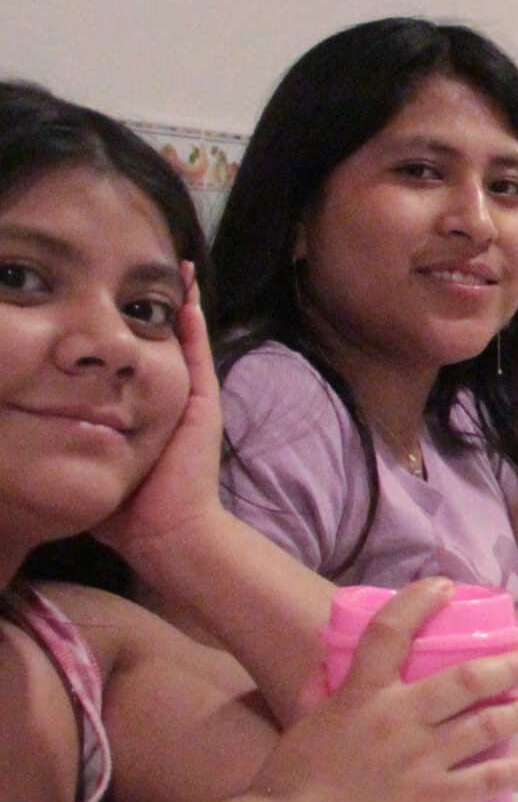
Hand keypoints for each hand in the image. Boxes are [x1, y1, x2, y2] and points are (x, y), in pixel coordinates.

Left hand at [96, 264, 226, 565]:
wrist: (167, 531)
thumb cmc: (126, 508)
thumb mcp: (91, 462)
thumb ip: (70, 442)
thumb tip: (31, 424)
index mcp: (143, 412)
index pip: (132, 363)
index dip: (126, 333)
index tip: (110, 301)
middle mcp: (169, 399)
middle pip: (160, 343)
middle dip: (151, 310)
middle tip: (145, 270)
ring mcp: (190, 398)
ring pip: (182, 340)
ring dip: (178, 305)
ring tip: (172, 270)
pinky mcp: (201, 401)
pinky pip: (196, 353)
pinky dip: (193, 323)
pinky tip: (184, 295)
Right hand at [251, 579, 517, 801]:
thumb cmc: (288, 784)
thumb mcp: (299, 726)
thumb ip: (317, 693)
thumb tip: (328, 662)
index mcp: (361, 696)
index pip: (390, 632)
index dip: (420, 601)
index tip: (446, 586)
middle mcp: (399, 719)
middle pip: (467, 679)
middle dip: (507, 666)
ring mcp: (423, 760)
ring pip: (487, 725)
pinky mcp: (436, 800)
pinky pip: (486, 781)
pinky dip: (510, 770)